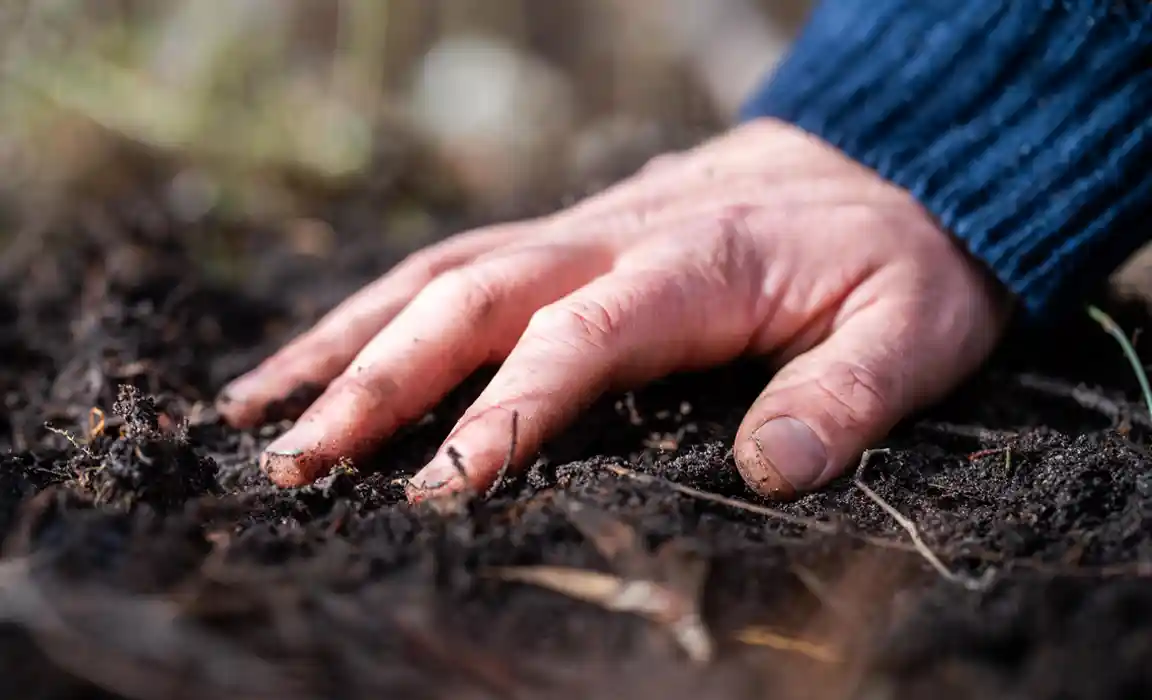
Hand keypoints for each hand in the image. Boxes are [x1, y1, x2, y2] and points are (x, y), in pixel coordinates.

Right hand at [217, 118, 1011, 500]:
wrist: (888, 163)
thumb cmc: (900, 257)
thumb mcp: (913, 328)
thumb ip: (847, 396)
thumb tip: (773, 474)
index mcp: (695, 266)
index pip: (575, 339)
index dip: (504, 413)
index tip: (435, 491)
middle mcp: (613, 240)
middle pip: (469, 300)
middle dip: (373, 382)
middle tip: (292, 463)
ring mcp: (582, 234)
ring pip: (437, 277)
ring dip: (342, 342)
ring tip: (255, 412)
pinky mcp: (571, 241)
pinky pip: (454, 270)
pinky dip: (377, 314)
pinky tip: (326, 357)